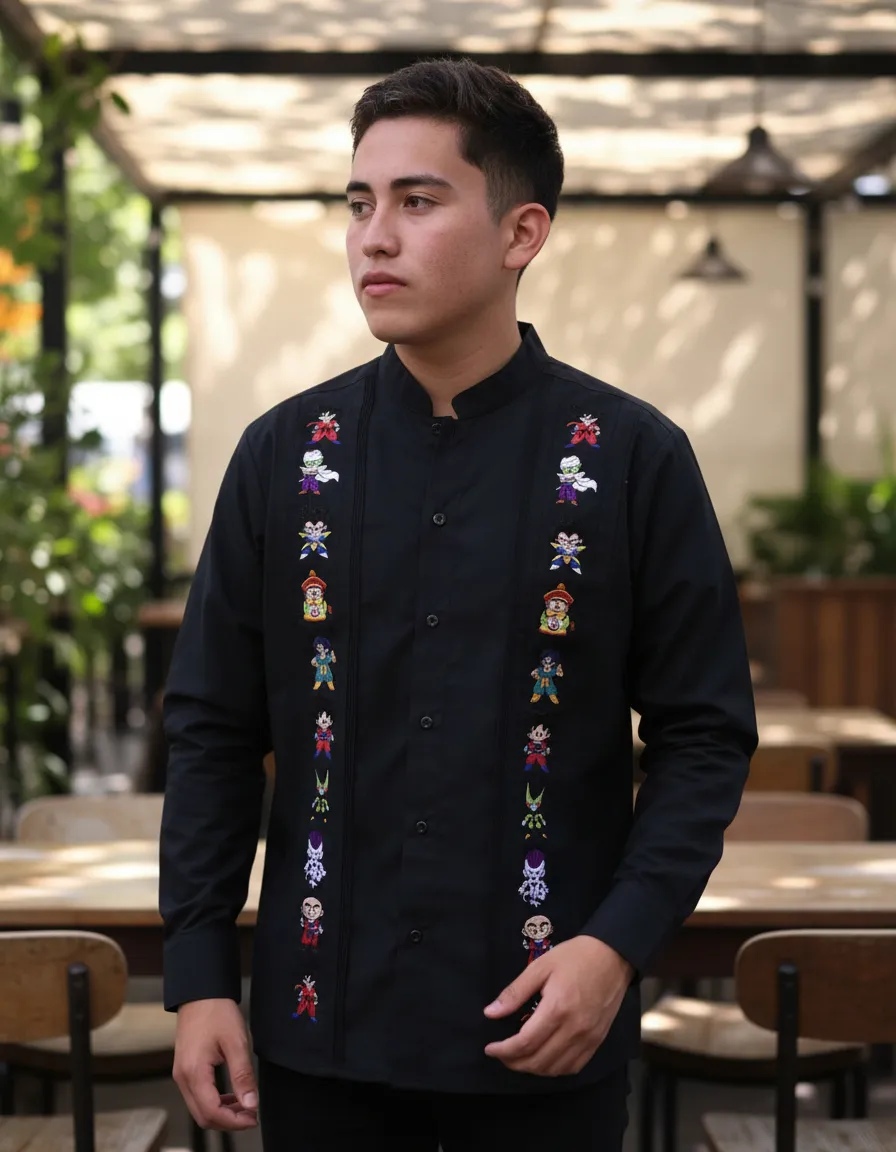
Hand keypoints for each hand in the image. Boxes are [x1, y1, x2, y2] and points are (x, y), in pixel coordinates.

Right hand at [173, 998, 258, 1130]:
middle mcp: (183, 1077)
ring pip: (199, 1109)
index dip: (234, 1121)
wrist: (200, 992)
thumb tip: (251, 1103)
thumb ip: (243, 1075)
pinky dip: (214, 1102)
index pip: (211, 1112)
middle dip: (228, 1122)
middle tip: (251, 1116)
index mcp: (194, 1072)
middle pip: (203, 1116)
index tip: (253, 1118)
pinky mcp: (185, 1069)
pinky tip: (232, 1096)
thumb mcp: (236, 1042)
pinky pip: (197, 1096)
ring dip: (222, 1113)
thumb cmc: (216, 1012)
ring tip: (245, 1107)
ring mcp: (181, 1074)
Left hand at [483, 936, 632, 1075]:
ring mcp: (588, 1038)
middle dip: (514, 1062)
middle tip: (501, 1054)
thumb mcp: (540, 966)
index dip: (504, 1050)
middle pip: (539, 1061)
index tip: (490, 1048)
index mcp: (557, 1009)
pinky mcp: (597, 1041)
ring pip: (555, 1069)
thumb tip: (490, 1013)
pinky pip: (574, 1066)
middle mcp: (574, 1029)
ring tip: (519, 1058)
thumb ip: (515, 992)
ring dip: (533, 1069)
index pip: (525, 1043)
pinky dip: (555, 1069)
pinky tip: (544, 1060)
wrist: (613, 956)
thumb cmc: (574, 957)